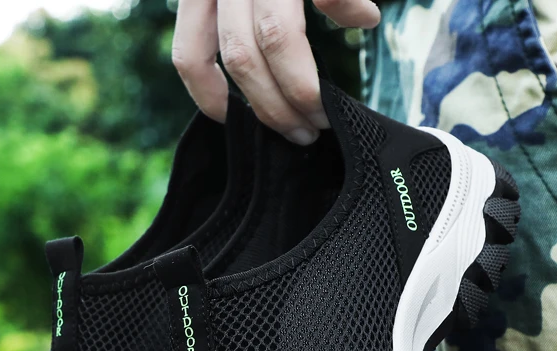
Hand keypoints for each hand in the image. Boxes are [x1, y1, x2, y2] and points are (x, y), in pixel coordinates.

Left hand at [171, 0, 380, 145]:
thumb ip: (247, 23)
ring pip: (273, 40)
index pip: (190, 55)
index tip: (232, 120)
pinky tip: (366, 18)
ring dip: (302, 84)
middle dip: (272, 107)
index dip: (208, 97)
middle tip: (301, 132)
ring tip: (325, 108)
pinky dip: (349, 8)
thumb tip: (277, 73)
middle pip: (241, 58)